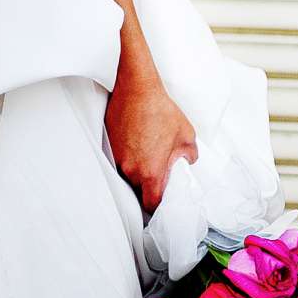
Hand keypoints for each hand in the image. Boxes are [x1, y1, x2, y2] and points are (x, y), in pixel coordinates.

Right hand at [104, 69, 197, 217]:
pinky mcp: (107, 147)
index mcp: (150, 173)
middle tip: (156, 177)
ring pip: (125, 176)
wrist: (136, 89)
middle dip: (146, 188)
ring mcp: (116, 159)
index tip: (161, 203)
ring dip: (135, 173)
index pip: (150, 204)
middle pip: (136, 192)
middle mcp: (130, 170)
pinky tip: (135, 146)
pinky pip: (117, 161)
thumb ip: (190, 156)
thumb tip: (187, 163)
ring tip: (145, 157)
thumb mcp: (186, 135)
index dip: (156, 208)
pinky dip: (125, 159)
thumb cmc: (161, 111)